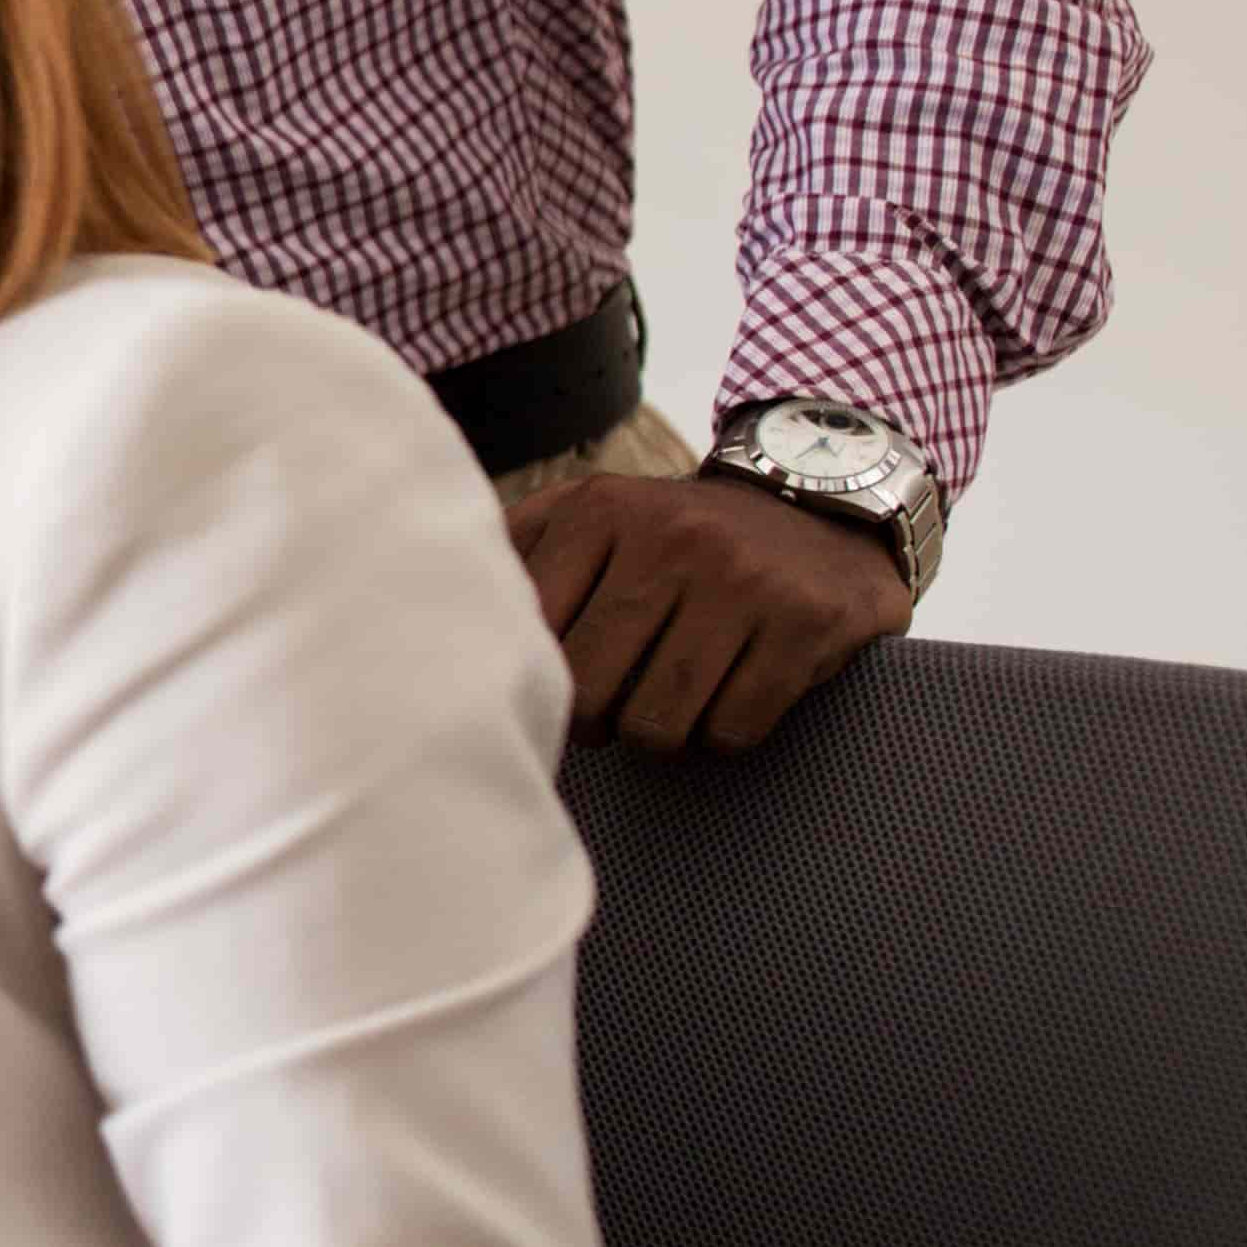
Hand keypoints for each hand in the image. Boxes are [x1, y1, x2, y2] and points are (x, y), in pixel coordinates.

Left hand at [512, 468, 910, 751]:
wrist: (817, 511)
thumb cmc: (676, 534)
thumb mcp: (592, 511)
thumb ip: (516, 545)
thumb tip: (429, 596)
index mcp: (601, 509)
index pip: (534, 635)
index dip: (536, 683)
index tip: (550, 688)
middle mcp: (672, 536)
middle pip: (592, 689)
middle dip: (595, 722)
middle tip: (608, 715)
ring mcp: (744, 579)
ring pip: (660, 722)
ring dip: (657, 736)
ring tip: (662, 707)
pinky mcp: (806, 622)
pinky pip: (733, 728)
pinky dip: (720, 737)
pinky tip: (722, 703)